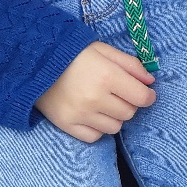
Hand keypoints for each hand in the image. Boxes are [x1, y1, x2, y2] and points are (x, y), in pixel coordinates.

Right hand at [34, 42, 156, 142]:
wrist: (35, 62)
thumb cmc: (73, 53)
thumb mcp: (104, 50)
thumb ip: (130, 65)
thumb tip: (150, 81)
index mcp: (107, 76)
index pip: (141, 97)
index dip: (148, 96)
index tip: (146, 93)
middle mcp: (95, 98)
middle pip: (129, 113)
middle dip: (129, 103)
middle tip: (118, 93)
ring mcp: (80, 114)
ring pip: (114, 127)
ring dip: (114, 116)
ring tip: (103, 102)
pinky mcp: (67, 125)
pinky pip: (95, 136)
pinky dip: (98, 127)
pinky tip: (91, 114)